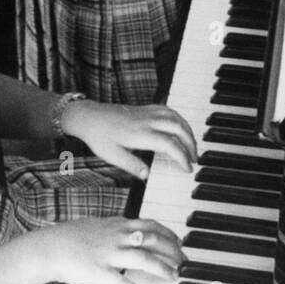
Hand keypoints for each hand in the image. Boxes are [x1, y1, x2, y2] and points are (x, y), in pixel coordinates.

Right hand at [37, 217, 182, 283]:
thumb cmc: (70, 237)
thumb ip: (116, 226)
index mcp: (117, 225)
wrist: (49, 247)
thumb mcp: (97, 224)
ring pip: (144, 259)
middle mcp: (117, 237)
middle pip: (153, 240)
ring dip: (163, 268)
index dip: (169, 234)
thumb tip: (130, 227)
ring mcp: (109, 254)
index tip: (180, 242)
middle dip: (172, 251)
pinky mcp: (100, 273)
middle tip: (183, 262)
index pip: (151, 225)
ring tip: (175, 277)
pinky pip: (123, 283)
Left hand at [64, 101, 197, 175]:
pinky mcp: (145, 108)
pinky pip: (168, 110)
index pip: (170, 144)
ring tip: (191, 145)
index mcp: (140, 134)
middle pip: (179, 128)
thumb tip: (147, 175)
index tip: (188, 168)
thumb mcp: (112, 156)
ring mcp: (147, 113)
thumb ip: (131, 165)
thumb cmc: (99, 137)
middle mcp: (147, 121)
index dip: (182, 156)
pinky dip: (179, 118)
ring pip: (176, 117)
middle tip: (194, 158)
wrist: (89, 116)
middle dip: (191, 143)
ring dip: (188, 130)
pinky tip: (180, 128)